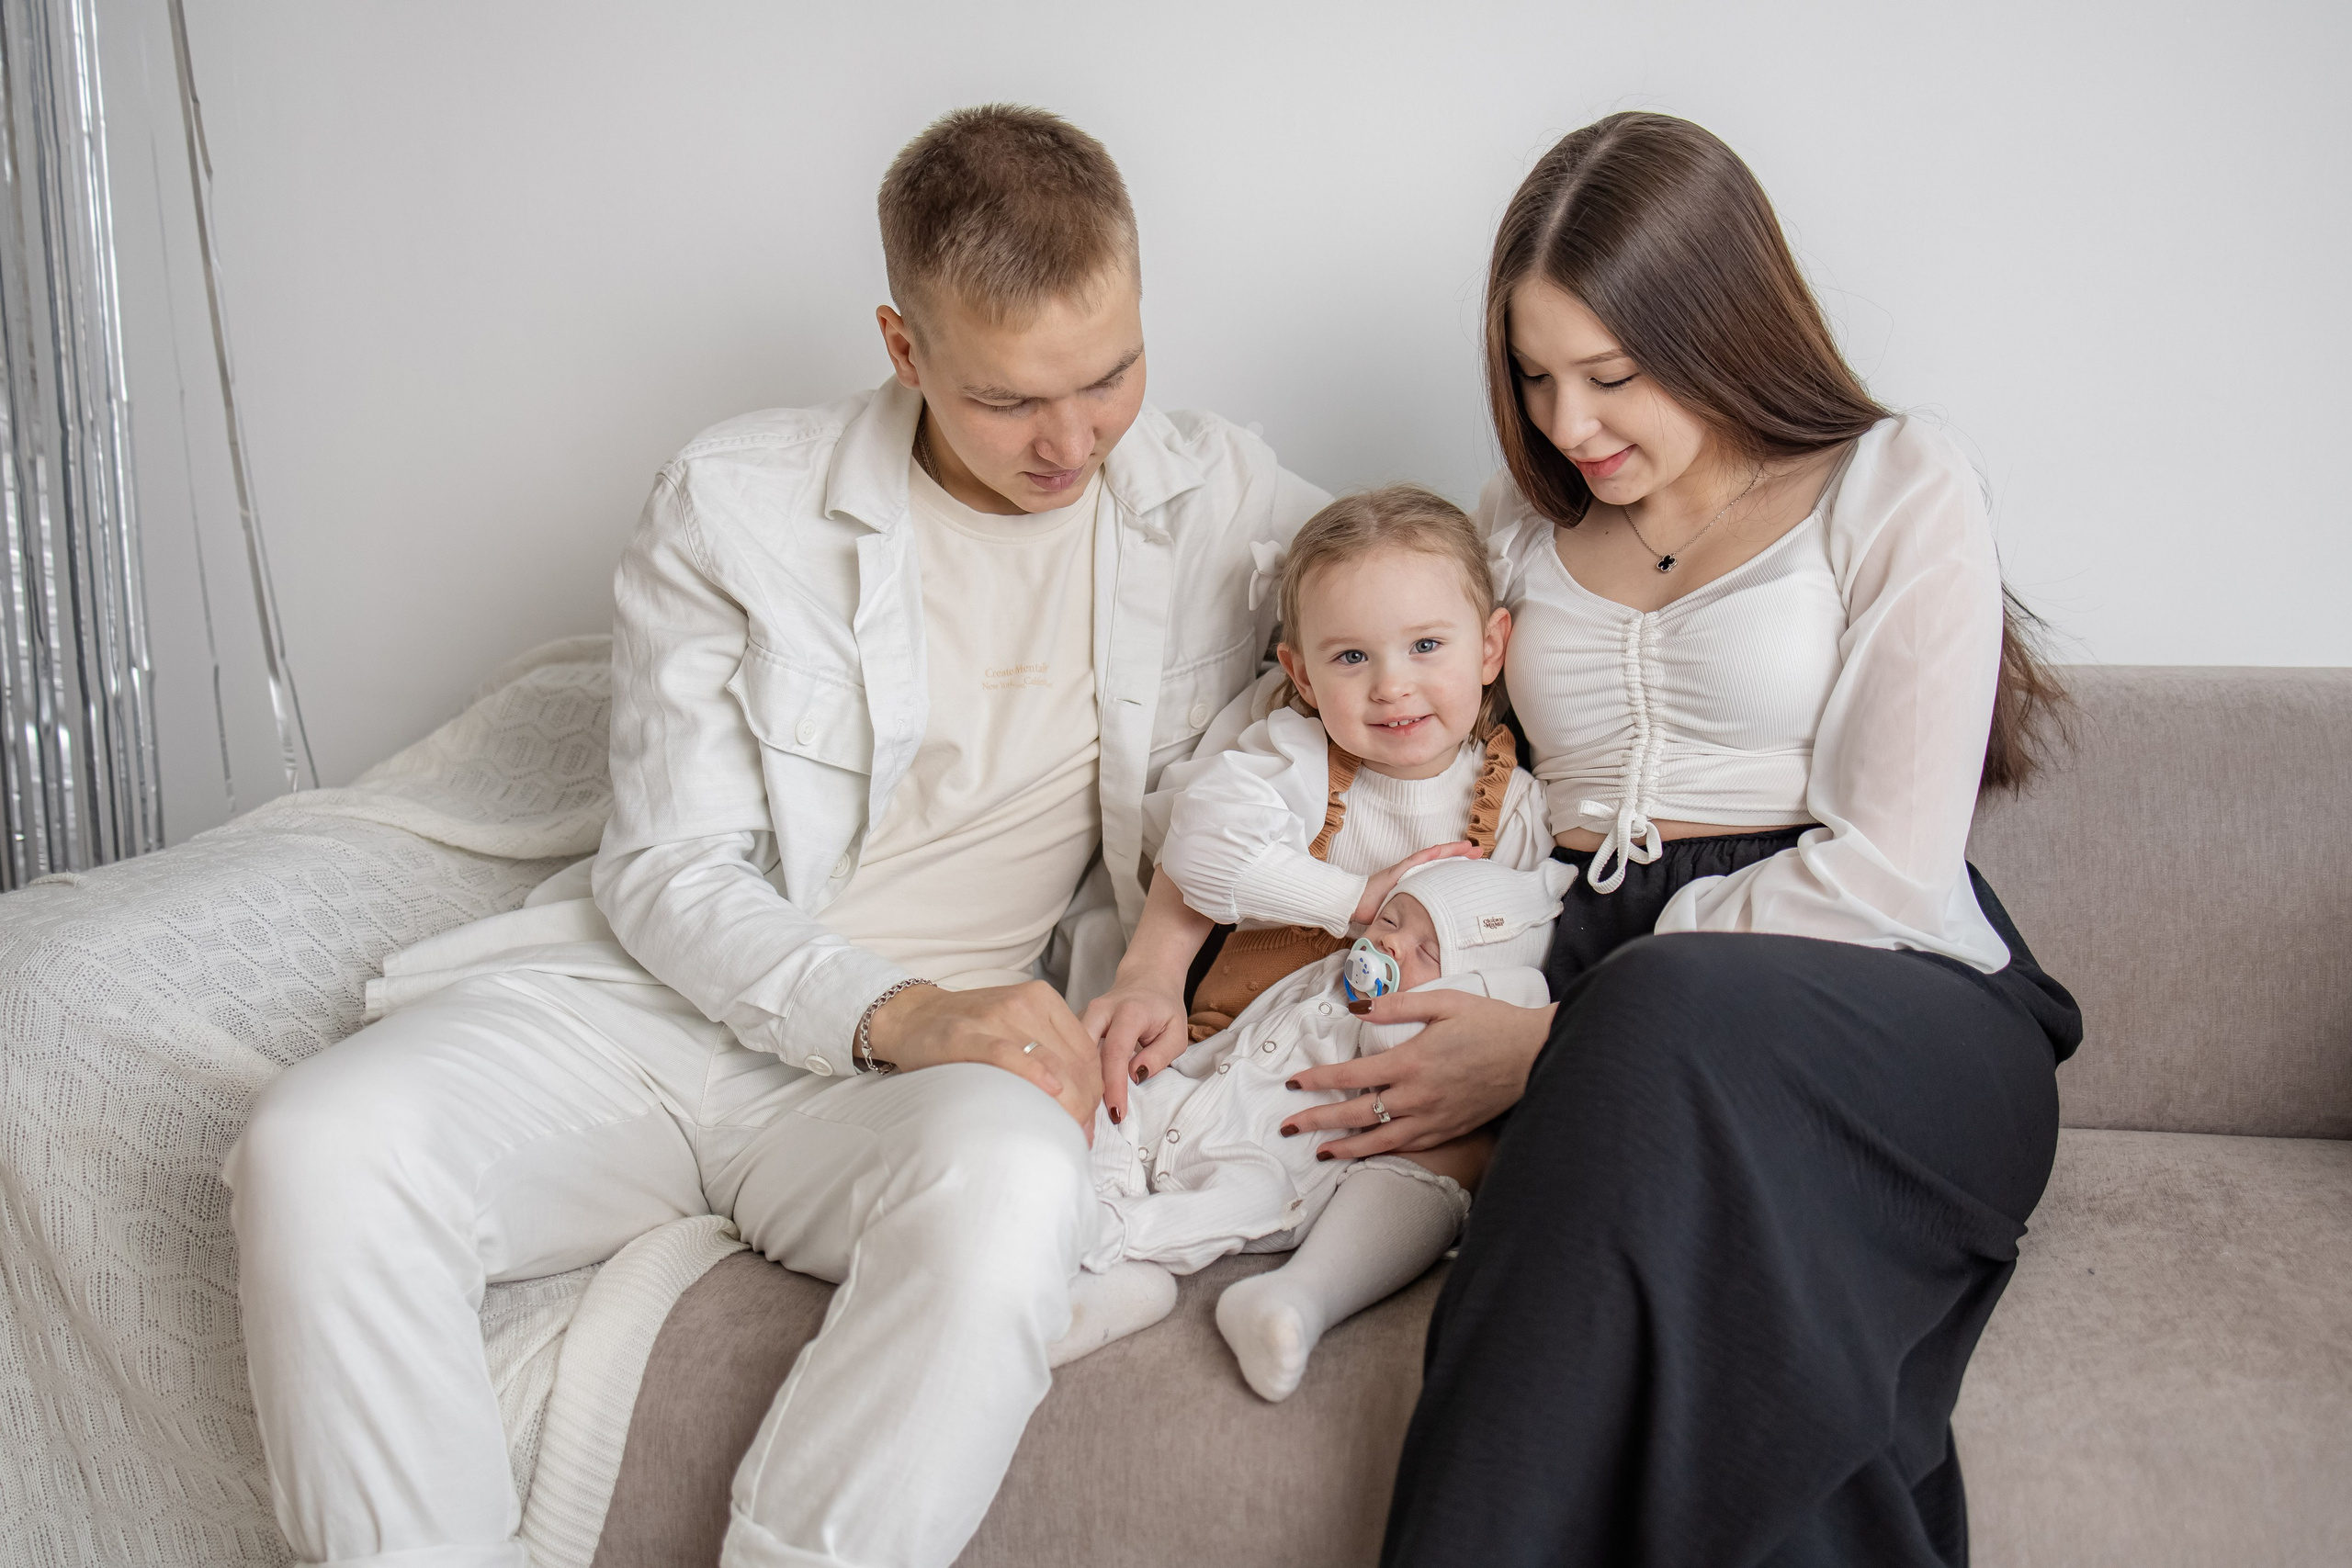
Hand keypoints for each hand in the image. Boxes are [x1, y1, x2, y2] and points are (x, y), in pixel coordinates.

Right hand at [866, 980, 1101, 1137]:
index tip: (1089, 1122)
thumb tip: (1085, 1110)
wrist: (914, 1018)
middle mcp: (1025, 1004)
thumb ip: (1051, 1055)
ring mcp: (996, 1016)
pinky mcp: (968, 1033)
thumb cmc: (969, 1032)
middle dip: (1084, 1105)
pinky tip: (1049, 1092)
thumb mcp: (1017, 1029)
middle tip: (1077, 1136)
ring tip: (1064, 1132)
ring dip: (1065, 1104)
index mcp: (1043, 1001)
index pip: (1086, 1052)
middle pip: (1074, 1062)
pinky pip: (1008, 1054)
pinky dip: (1032, 1073)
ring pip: (1050, 1062)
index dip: (1095, 1091)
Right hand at [1082, 982, 1191, 1122]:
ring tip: (1083, 1113)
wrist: (1147, 978)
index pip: (1115, 1053)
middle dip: (1086, 1087)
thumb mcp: (1176, 1032)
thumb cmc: (1163, 1009)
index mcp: (1128, 1011)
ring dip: (1076, 1082)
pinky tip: (1078, 1094)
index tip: (1116, 1113)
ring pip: (1071, 1052)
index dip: (1113, 1086)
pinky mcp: (1076, 1022)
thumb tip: (1135, 1076)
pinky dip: (1073, 1073)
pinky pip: (1070, 1050)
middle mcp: (1100, 1010)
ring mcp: (1084, 1014)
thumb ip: (1160, 1055)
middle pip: (1084, 1052)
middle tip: (1092, 1121)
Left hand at [1279, 989, 1554, 1158]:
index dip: (1319, 1080)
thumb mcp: (1443, 1003)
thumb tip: (1359, 1007)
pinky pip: (1409, 1146)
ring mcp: (1434, 1118)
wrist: (1534, 1054)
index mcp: (1411, 1061)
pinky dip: (1383, 1151)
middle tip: (1290, 1126)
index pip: (1352, 1075)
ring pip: (1380, 1140)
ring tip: (1320, 1151)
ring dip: (1346, 1147)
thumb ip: (1397, 1005)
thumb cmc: (1491, 1024)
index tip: (1295, 1083)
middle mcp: (1418, 1096)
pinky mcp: (1450, 1130)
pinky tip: (1368, 1152)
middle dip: (1319, 1120)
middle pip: (1357, 1114)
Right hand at [1351, 841, 1483, 926]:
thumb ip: (1420, 915)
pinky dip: (1428, 855)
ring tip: (1468, 847)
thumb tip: (1437, 930)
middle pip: (1442, 861)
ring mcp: (1405, 870)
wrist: (1355, 903)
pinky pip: (1414, 861)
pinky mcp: (1396, 871)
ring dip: (1450, 850)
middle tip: (1480, 851)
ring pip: (1432, 857)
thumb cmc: (1376, 909)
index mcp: (1417, 882)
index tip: (1476, 865)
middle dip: (1461, 855)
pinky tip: (1440, 850)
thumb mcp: (1405, 912)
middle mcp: (1413, 873)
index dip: (1458, 866)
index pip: (1442, 871)